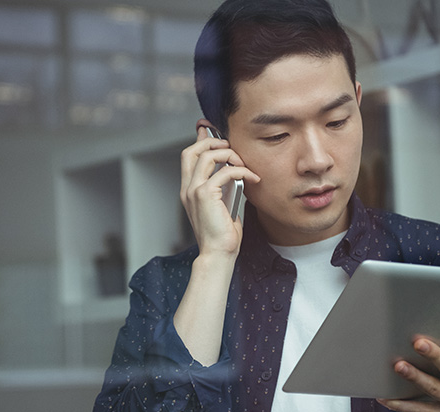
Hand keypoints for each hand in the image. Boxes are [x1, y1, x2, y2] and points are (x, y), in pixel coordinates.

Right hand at [179, 119, 259, 257]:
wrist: (219, 254)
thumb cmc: (223, 234)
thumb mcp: (224, 205)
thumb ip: (224, 187)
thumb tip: (235, 171)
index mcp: (189, 190)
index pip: (188, 156)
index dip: (199, 140)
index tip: (209, 129)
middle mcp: (187, 188)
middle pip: (192, 150)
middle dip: (211, 141)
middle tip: (230, 146)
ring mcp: (193, 191)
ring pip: (206, 156)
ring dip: (228, 154)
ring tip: (243, 163)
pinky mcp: (205, 196)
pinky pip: (224, 172)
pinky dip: (241, 171)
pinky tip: (252, 178)